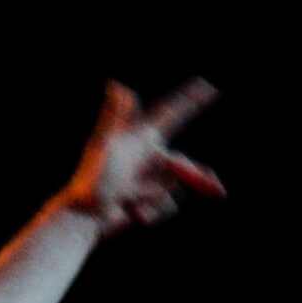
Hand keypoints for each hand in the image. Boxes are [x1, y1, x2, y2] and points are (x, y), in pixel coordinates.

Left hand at [62, 78, 225, 235]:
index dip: (189, 100)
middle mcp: (147, 156)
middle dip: (199, 175)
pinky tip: (133, 214)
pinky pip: (167, 206)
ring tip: (132, 200)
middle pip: (181, 162)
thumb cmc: (93, 180)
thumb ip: (115, 117)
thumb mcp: (104, 146)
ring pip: (174, 188)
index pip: (170, 113)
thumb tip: (116, 84)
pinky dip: (153, 211)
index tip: (208, 86)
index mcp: (140, 137)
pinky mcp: (147, 200)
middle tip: (218, 191)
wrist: (84, 218)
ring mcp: (147, 179)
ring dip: (158, 198)